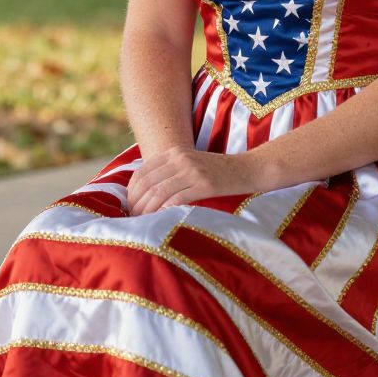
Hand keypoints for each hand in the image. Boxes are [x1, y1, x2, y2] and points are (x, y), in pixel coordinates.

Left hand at [125, 146, 263, 215]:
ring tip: (143, 224)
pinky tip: (161, 220)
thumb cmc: (217, 172)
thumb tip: (143, 195)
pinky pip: (177, 199)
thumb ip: (170, 173)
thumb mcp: (191, 165)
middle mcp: (181, 158)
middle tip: (133, 220)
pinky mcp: (205, 184)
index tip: (129, 208)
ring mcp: (193, 170)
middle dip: (136, 205)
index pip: (142, 172)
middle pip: (147, 184)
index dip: (130, 193)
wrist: (248, 169)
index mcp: (175, 152)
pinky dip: (165, 211)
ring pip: (159, 193)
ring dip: (147, 211)